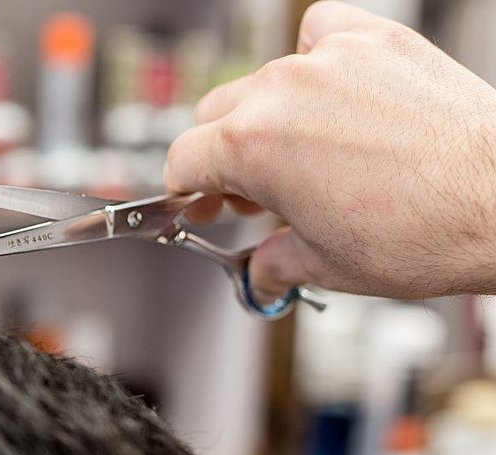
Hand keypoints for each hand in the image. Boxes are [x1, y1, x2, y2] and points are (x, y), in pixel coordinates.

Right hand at [164, 1, 495, 301]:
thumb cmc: (424, 232)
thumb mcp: (325, 265)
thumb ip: (272, 260)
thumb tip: (262, 268)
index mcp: (251, 146)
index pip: (183, 159)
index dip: (186, 191)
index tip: (200, 203)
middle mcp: (281, 92)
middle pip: (214, 116)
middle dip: (222, 158)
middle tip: (250, 194)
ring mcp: (329, 60)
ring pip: (264, 80)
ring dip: (268, 117)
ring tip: (303, 153)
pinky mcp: (375, 40)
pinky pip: (318, 33)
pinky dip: (314, 58)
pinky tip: (330, 90)